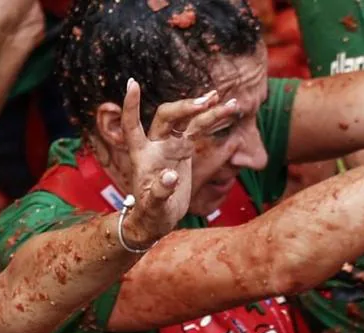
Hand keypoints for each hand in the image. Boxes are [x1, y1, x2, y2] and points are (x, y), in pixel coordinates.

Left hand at [119, 80, 239, 247]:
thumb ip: (160, 192)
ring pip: (187, 120)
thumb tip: (170, 177)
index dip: (131, 106)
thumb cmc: (151, 214)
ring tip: (232, 103)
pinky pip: (198, 128)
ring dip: (206, 109)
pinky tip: (230, 107)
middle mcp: (155, 145)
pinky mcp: (183, 149)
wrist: (158, 218)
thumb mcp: (154, 207)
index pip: (132, 125)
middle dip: (184, 107)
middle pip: (166, 116)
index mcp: (141, 155)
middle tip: (205, 104)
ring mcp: (170, 145)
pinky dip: (213, 118)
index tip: (132, 83)